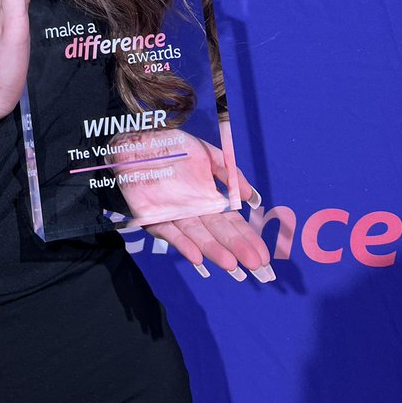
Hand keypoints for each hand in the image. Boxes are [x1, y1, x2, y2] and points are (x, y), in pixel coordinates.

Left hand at [113, 137, 274, 281]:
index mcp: (209, 199)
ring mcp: (174, 215)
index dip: (248, 238)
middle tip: (256, 265)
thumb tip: (253, 198)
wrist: (137, 137)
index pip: (233, 223)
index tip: (264, 256)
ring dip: (213, 250)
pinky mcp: (153, 216)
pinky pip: (168, 232)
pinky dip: (182, 244)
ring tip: (231, 264)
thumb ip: (230, 172)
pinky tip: (196, 256)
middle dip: (237, 248)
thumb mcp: (207, 154)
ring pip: (197, 236)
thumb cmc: (173, 145)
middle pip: (219, 233)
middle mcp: (194, 211)